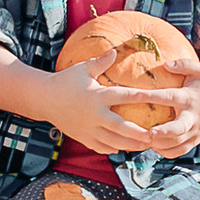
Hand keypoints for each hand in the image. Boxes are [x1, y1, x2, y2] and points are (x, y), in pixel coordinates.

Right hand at [42, 46, 184, 149]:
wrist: (44, 99)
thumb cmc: (65, 81)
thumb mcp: (82, 69)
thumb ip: (100, 62)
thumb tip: (115, 51)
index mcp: (97, 96)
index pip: (123, 96)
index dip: (141, 97)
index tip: (156, 99)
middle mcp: (94, 115)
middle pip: (121, 127)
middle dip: (138, 133)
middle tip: (154, 135)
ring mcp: (88, 129)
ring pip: (113, 141)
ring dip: (130, 145)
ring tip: (145, 146)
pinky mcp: (83, 137)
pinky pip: (101, 147)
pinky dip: (113, 149)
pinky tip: (124, 148)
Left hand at [121, 56, 199, 157]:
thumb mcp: (199, 69)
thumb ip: (183, 64)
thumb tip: (166, 64)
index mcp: (189, 98)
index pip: (168, 97)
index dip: (151, 96)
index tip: (134, 95)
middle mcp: (192, 116)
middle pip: (178, 129)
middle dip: (163, 133)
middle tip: (148, 133)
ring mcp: (195, 130)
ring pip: (178, 144)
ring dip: (160, 144)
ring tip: (144, 140)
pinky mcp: (197, 139)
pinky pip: (181, 150)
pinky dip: (167, 152)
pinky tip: (155, 146)